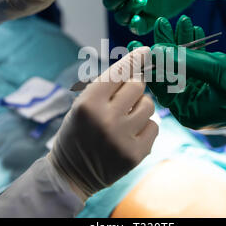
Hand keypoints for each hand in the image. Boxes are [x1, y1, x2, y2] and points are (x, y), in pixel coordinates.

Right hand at [48, 47, 158, 200]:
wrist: (71, 173)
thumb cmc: (77, 133)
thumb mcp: (82, 105)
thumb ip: (107, 87)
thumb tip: (136, 66)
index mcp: (88, 103)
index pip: (118, 72)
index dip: (134, 60)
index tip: (145, 52)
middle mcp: (106, 119)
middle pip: (137, 86)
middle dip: (134, 88)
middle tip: (124, 98)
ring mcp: (122, 138)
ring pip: (149, 106)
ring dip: (140, 108)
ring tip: (125, 119)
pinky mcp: (135, 155)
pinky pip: (154, 127)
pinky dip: (145, 127)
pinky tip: (130, 135)